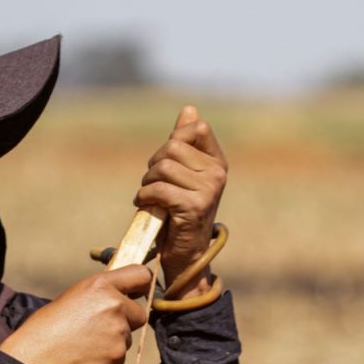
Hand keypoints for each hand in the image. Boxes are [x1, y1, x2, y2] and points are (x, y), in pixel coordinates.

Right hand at [0, 264, 153, 363]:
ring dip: (114, 339)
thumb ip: (100, 294)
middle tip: (102, 326)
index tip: (137, 293)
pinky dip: (108, 356)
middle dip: (127, 320)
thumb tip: (119, 296)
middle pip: (140, 313)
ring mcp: (119, 331)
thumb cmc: (47, 327)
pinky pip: (121, 354)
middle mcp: (114, 305)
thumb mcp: (74, 296)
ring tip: (87, 342)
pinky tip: (88, 354)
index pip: (141, 275)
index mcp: (101, 285)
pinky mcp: (119, 354)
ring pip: (128, 335)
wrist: (37, 357)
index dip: (141, 286)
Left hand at [136, 105, 226, 296]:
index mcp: (217, 162)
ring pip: (163, 168)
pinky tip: (146, 206)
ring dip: (148, 183)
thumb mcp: (184, 174)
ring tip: (150, 197)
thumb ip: (185, 143)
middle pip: (173, 147)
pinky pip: (158, 189)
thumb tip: (189, 110)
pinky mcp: (194, 207)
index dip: (174, 140)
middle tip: (153, 184)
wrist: (187, 254)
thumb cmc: (181, 211)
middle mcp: (218, 174)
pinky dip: (145, 197)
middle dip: (154, 165)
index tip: (167, 163)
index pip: (196, 128)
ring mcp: (208, 190)